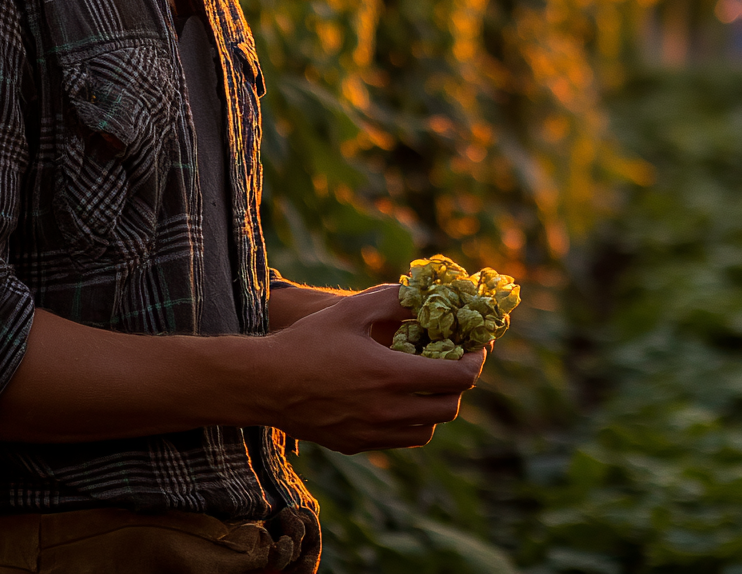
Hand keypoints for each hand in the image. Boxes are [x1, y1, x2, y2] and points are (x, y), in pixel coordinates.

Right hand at [262, 283, 484, 451]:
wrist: (264, 383)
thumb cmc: (308, 341)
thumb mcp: (353, 310)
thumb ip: (396, 300)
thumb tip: (429, 296)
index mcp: (392, 376)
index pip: (458, 377)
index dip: (476, 360)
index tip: (476, 347)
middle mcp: (387, 411)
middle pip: (449, 407)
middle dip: (459, 384)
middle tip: (454, 362)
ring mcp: (372, 433)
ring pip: (427, 430)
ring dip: (436, 407)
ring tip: (428, 383)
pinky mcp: (356, 445)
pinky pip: (400, 440)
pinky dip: (411, 422)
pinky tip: (399, 399)